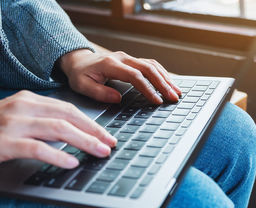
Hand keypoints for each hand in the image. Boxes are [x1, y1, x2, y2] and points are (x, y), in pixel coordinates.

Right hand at [0, 91, 116, 169]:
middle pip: (68, 116)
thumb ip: (43, 121)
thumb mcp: (18, 117)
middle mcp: (23, 107)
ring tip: (99, 152)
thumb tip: (73, 133)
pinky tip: (71, 162)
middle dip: (94, 131)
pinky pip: (36, 147)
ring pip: (57, 129)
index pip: (69, 109)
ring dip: (83, 142)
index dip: (92, 122)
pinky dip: (57, 155)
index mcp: (30, 100)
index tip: (107, 134)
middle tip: (111, 144)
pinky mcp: (3, 142)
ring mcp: (13, 124)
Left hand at [59, 49, 181, 103]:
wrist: (79, 60)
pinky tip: (170, 83)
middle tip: (174, 97)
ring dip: (166, 78)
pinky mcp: (133, 60)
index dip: (147, 88)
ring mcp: (129, 58)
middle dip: (163, 84)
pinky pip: (151, 65)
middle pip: (148, 68)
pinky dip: (162, 74)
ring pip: (152, 65)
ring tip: (176, 92)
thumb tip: (117, 99)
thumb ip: (98, 92)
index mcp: (111, 64)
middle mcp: (123, 58)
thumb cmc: (80, 74)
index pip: (135, 76)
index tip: (156, 100)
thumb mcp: (81, 85)